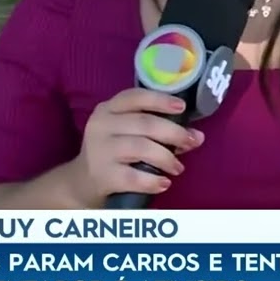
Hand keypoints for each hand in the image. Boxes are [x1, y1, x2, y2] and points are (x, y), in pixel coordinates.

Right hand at [73, 88, 204, 203]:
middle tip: (191, 142)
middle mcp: (101, 125)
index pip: (135, 97)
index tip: (181, 107)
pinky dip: (153, 180)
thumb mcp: (130, 134)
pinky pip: (134, 176)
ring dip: (166, 158)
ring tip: (178, 168)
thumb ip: (162, 132)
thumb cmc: (115, 152)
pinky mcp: (102, 175)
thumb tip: (197, 136)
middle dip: (174, 133)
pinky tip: (163, 183)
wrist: (82, 182)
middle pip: (145, 123)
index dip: (160, 100)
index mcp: (108, 109)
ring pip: (141, 148)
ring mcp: (99, 150)